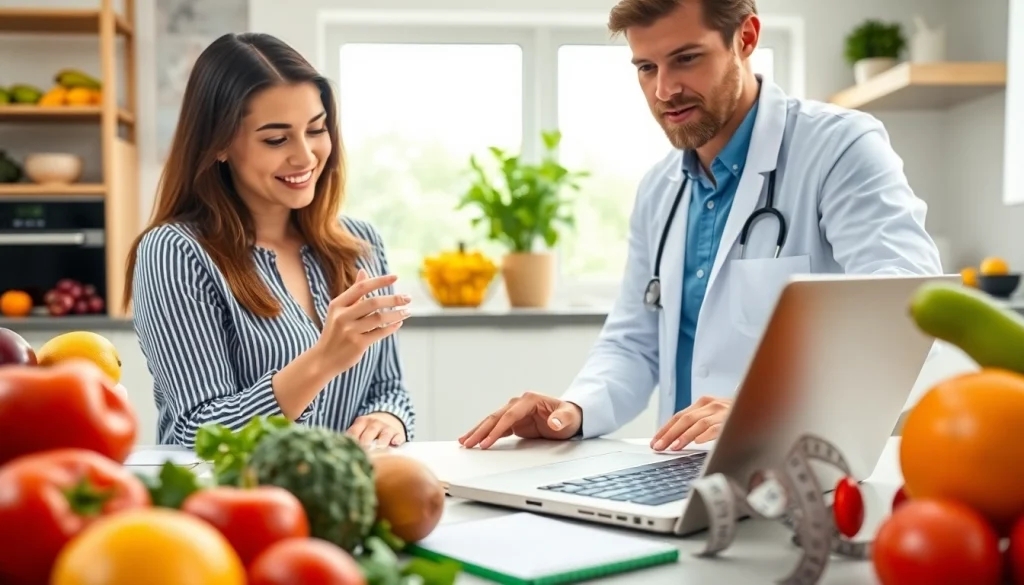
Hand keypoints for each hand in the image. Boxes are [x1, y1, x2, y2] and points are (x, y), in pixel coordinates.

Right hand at [315, 268, 410, 374]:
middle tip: (408, 298)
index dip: (379, 281)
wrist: (324, 359)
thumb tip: (363, 271)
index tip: (396, 277)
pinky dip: (391, 327)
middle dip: (393, 299)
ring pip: (379, 318)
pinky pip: (379, 333)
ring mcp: (349, 331)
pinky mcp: (357, 344)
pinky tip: (399, 323)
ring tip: (407, 311)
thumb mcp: (339, 310)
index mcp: (337, 305)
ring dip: (396, 314)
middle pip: (373, 303)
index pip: (361, 288)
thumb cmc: (335, 331)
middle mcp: (342, 316)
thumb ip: (354, 293)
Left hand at [347, 412, 406, 446]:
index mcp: (361, 422)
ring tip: (379, 448)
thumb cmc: (367, 432)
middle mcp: (374, 423)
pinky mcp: (398, 434)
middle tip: (363, 452)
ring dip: (382, 441)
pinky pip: (398, 436)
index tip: (348, 451)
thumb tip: (339, 452)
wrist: (387, 420)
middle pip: (370, 431)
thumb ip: (351, 439)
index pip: (355, 431)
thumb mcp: (358, 430)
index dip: (351, 441)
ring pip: (385, 433)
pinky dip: (397, 439)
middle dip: (366, 441)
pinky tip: (395, 444)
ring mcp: (387, 428)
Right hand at [459, 392, 581, 449]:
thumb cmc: (570, 416)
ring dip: (478, 432)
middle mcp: (519, 403)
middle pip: (495, 417)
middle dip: (480, 431)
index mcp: (529, 400)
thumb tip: (553, 422)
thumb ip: (562, 420)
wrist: (570, 418)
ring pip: (492, 422)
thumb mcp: (570, 418)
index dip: (497, 429)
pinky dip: (484, 434)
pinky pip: (496, 428)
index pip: (509, 416)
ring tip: (463, 441)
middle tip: (467, 443)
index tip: (487, 442)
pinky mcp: (514, 422)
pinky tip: (474, 440)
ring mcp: (515, 412)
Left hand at [651, 396, 732, 450]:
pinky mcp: (733, 419)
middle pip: (685, 419)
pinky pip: (717, 427)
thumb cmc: (735, 416)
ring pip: (698, 423)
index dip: (665, 429)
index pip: (679, 416)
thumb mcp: (714, 415)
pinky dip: (706, 434)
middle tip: (659, 446)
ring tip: (674, 447)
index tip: (655, 442)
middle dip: (669, 434)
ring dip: (684, 436)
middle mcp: (711, 404)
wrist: (761, 405)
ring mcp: (722, 411)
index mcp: (704, 403)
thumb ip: (697, 423)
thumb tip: (674, 439)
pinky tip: (698, 442)